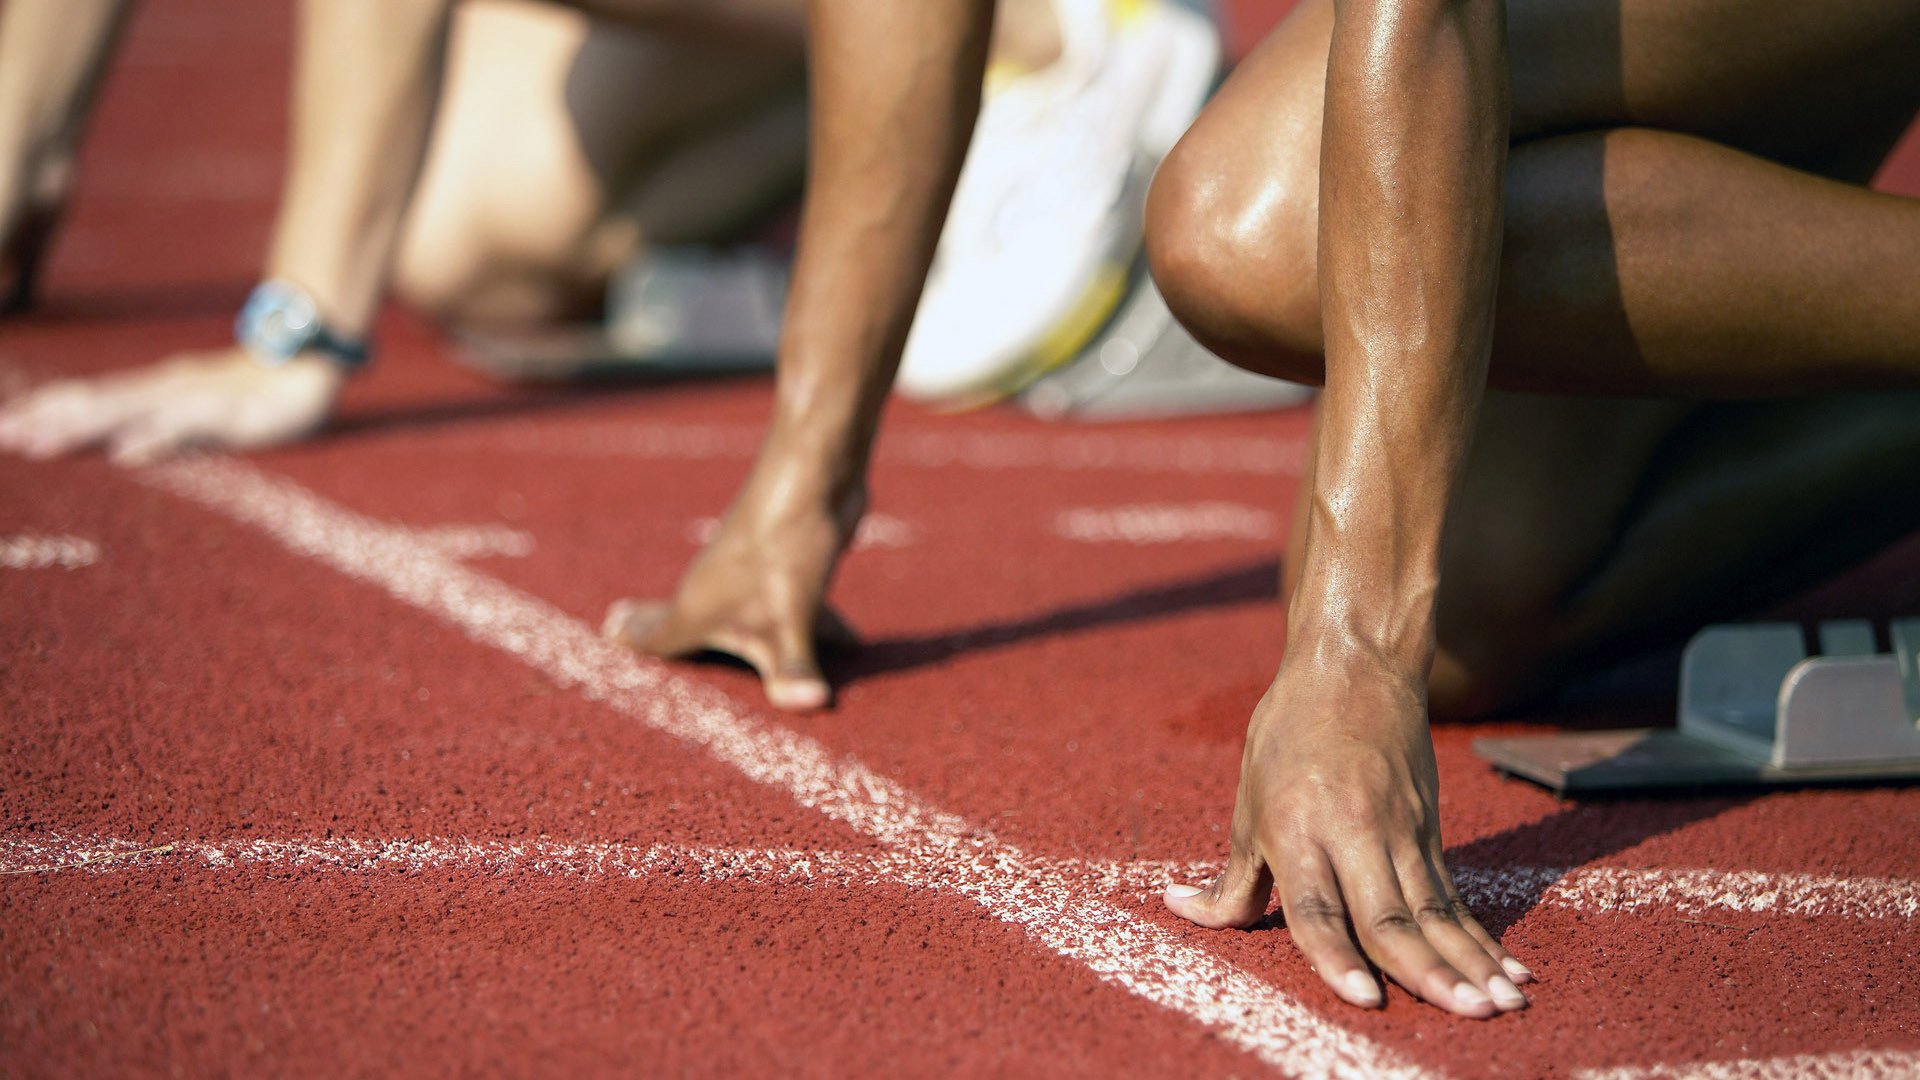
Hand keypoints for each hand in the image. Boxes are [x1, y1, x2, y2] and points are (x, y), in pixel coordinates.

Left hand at [0, 346, 343, 463]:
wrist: (311, 366)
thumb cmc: (254, 394)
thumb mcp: (199, 410)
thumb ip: (159, 427)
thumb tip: (113, 448)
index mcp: (156, 392)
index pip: (90, 398)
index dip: (45, 410)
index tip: (3, 427)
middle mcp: (167, 391)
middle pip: (99, 404)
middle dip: (49, 421)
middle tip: (2, 435)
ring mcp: (197, 400)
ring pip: (131, 413)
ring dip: (83, 428)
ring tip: (39, 445)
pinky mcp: (231, 414)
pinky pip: (186, 428)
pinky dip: (154, 439)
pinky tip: (124, 454)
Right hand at [604, 449, 862, 711]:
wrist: (815, 474)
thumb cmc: (784, 549)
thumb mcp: (789, 620)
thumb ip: (793, 670)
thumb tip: (809, 704)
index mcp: (696, 607)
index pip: (656, 633)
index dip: (633, 638)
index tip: (606, 632)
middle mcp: (715, 586)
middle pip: (684, 618)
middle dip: (664, 631)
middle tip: (625, 626)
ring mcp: (750, 571)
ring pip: (740, 612)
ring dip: (739, 634)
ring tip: (734, 646)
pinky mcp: (788, 561)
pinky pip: (790, 605)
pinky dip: (804, 626)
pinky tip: (849, 641)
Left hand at [1164, 650, 1531, 1016]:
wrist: (1356, 666)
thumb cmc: (1287, 733)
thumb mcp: (1247, 802)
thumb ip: (1231, 876)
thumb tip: (1186, 912)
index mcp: (1297, 829)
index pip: (1318, 908)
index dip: (1338, 957)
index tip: (1365, 999)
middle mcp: (1354, 835)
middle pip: (1390, 917)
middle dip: (1428, 973)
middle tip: (1465, 1013)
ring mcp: (1400, 834)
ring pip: (1435, 912)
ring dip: (1469, 964)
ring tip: (1502, 1005)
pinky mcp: (1429, 833)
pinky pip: (1453, 898)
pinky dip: (1480, 939)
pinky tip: (1509, 971)